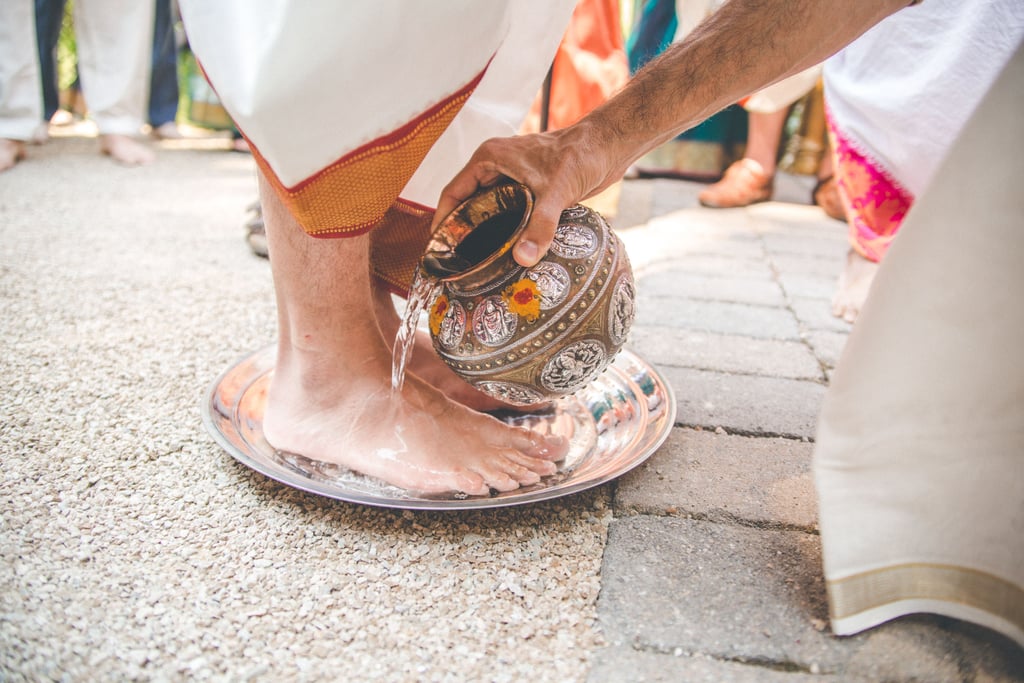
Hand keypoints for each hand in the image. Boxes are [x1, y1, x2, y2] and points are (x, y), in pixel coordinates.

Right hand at [432, 123, 621, 266]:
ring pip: (488, 210)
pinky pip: (508, 213)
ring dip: (485, 232)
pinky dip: (505, 230)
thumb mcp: (556, 192)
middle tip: (459, 263)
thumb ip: (539, 225)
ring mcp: (512, 178)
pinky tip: (507, 252)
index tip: (438, 247)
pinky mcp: (528, 189)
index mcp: (489, 158)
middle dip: (463, 231)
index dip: (443, 220)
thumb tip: (523, 257)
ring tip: (479, 263)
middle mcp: (495, 167)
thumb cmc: (580, 154)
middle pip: (468, 204)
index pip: (453, 192)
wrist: (608, 146)